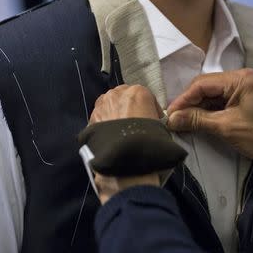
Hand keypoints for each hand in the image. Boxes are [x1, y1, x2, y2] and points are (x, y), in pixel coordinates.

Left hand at [90, 84, 161, 203]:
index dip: (148, 110)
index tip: (150, 122)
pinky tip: (110, 140)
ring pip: (108, 107)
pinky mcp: (90, 121)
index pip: (144, 97)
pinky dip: (103, 128)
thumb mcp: (162, 128)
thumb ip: (155, 121)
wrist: (127, 160)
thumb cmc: (149, 143)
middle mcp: (117, 94)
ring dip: (114, 117)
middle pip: (123, 98)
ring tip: (120, 135)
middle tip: (133, 127)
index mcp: (138, 92)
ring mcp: (100, 107)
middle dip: (128, 110)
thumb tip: (152, 126)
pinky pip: (99, 121)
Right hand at [167, 69, 252, 191]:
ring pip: (211, 94)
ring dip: (197, 107)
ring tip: (183, 121)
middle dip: (189, 103)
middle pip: (205, 86)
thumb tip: (170, 119)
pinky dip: (208, 110)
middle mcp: (240, 77)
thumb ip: (196, 120)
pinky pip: (219, 100)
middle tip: (174, 119)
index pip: (202, 84)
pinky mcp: (243, 97)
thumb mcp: (226, 127)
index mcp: (239, 79)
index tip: (169, 114)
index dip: (183, 99)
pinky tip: (198, 120)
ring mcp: (243, 87)